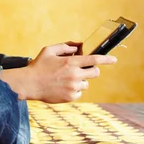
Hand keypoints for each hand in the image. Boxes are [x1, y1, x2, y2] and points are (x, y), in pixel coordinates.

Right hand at [0, 43, 116, 103]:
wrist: (29, 84)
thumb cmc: (38, 66)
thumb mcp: (49, 50)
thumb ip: (65, 47)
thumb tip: (78, 47)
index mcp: (70, 62)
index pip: (94, 60)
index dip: (106, 59)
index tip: (114, 59)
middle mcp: (74, 75)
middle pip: (95, 73)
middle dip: (91, 70)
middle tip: (82, 69)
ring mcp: (73, 87)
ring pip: (86, 83)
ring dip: (80, 80)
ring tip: (65, 79)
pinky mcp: (70, 97)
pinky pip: (79, 92)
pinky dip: (73, 89)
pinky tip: (62, 86)